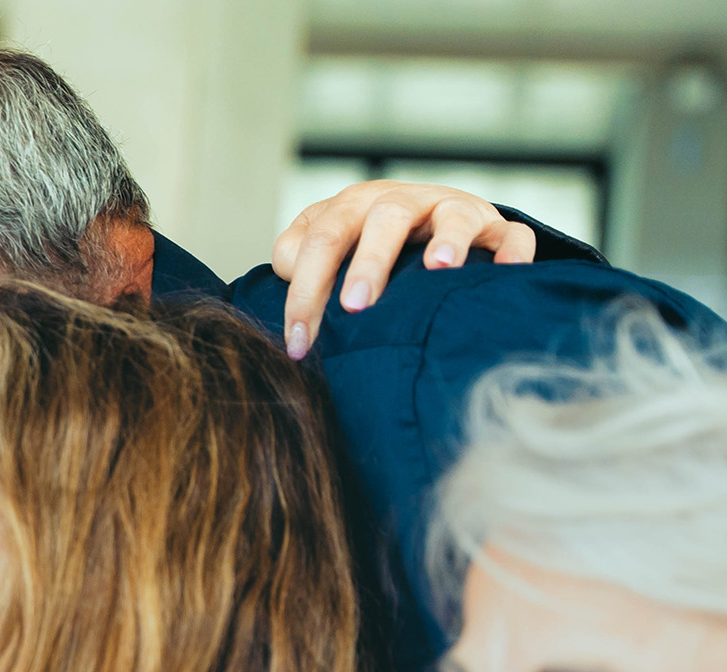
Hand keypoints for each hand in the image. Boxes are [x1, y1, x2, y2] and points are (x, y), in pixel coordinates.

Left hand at [272, 180, 538, 357]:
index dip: (304, 291)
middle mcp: (403, 201)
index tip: (298, 342)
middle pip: (385, 219)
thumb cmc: (361, 242)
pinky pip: (511, 234)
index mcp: (353, 206)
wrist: (426, 218)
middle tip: (355, 306)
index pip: (322, 240)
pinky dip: (512, 250)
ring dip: (446, 240)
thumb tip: (286, 272)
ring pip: (453, 216)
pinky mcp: (494, 226)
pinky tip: (506, 270)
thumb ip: (295, 253)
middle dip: (369, 262)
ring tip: (438, 268)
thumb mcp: (325, 241)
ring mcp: (453, 210)